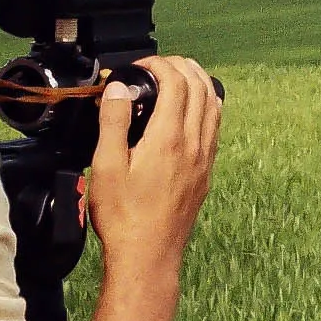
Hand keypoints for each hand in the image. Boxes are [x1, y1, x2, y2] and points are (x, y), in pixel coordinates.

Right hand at [86, 55, 222, 278]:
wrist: (148, 257)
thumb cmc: (124, 218)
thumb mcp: (106, 166)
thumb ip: (112, 122)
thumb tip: (117, 88)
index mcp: (169, 139)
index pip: (176, 82)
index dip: (159, 64)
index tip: (140, 66)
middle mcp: (194, 145)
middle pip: (201, 87)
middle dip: (181, 66)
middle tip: (158, 65)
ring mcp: (204, 159)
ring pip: (214, 105)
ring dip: (199, 82)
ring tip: (178, 76)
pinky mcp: (206, 172)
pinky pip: (215, 127)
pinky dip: (207, 106)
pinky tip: (191, 111)